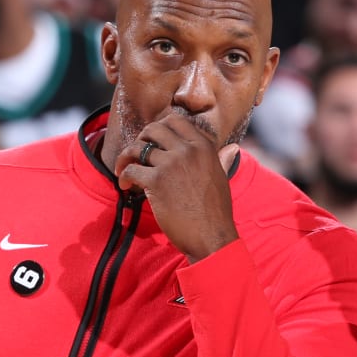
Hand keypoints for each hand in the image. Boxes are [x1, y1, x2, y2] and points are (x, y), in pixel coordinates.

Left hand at [113, 113, 239, 261]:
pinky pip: (131, 169)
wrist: (212, 236)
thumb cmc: (217, 212)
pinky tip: (126, 186)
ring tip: (124, 169)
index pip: (176, 121)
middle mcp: (187, 150)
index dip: (160, 128)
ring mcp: (171, 164)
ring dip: (126, 157)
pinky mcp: (156, 181)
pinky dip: (124, 177)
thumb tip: (232, 148)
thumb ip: (222, 160)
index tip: (153, 140)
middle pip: (154, 129)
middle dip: (141, 138)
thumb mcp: (222, 178)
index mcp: (204, 146)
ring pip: (138, 147)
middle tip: (136, 153)